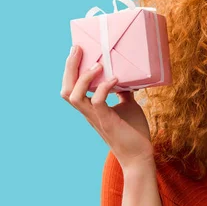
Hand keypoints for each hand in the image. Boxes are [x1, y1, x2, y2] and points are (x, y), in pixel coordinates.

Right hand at [60, 45, 154, 170]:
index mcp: (90, 108)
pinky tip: (115, 79)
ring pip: (74, 97)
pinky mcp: (107, 122)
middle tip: (77, 49)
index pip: (70, 87)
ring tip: (97, 64)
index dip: (70, 69)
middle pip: (66, 90)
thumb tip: (127, 75)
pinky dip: (104, 88)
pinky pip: (98, 103)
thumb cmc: (133, 131)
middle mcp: (88, 112)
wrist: (140, 156)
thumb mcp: (128, 105)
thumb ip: (122, 92)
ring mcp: (96, 117)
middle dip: (69, 68)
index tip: (77, 50)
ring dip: (83, 78)